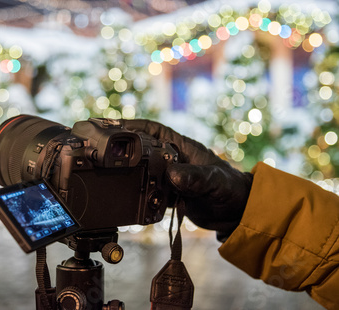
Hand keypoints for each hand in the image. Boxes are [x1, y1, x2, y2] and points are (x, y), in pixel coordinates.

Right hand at [121, 119, 252, 240]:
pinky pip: (149, 191)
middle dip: (123, 149)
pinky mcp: (170, 194)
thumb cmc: (232, 189)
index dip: (131, 126)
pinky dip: (140, 195)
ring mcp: (170, 176)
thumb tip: (173, 175)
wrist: (238, 213)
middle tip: (102, 151)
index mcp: (182, 147)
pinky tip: (129, 199)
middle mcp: (173, 159)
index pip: (152, 130)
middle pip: (142, 149)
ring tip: (109, 176)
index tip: (111, 127)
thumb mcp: (214, 181)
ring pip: (143, 171)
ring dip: (129, 173)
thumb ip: (195, 177)